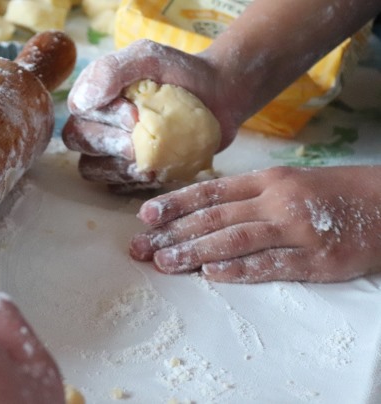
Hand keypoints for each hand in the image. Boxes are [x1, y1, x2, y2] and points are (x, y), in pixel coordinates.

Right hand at [62, 39, 239, 192]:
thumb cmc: (180, 72)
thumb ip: (110, 70)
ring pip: (92, 168)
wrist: (218, 95)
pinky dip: (134, 182)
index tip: (135, 113)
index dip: (103, 117)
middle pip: (78, 140)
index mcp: (95, 93)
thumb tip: (80, 103)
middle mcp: (96, 122)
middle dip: (109, 142)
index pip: (78, 111)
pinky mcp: (129, 173)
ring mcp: (110, 151)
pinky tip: (156, 171)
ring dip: (118, 167)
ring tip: (149, 160)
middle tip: (138, 142)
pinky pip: (117, 187)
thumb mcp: (147, 56)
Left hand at [129, 166, 380, 282]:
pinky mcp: (316, 259)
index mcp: (267, 181)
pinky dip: (239, 269)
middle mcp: (276, 201)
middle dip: (173, 233)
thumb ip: (247, 197)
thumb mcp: (287, 183)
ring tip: (165, 262)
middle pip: (214, 217)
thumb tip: (199, 212)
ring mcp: (296, 230)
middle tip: (140, 247)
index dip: (175, 204)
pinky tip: (211, 274)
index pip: (211, 192)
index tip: (145, 216)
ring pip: (235, 240)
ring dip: (195, 252)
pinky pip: (271, 264)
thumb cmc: (331, 194)